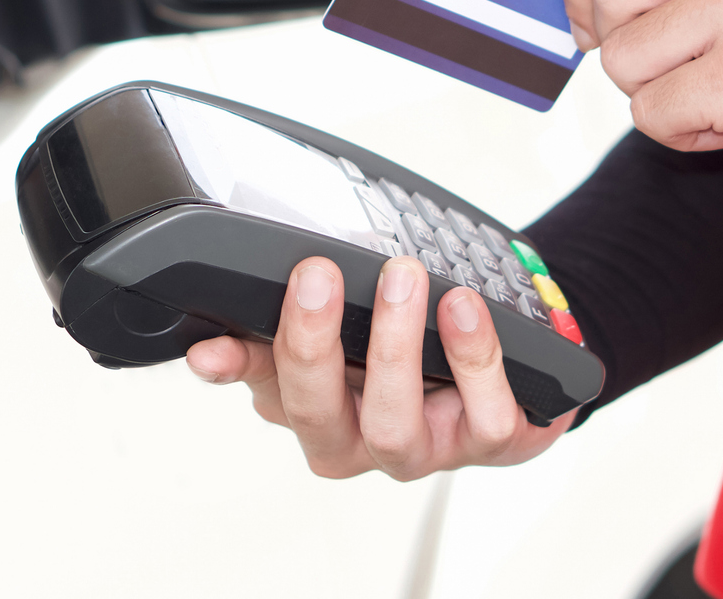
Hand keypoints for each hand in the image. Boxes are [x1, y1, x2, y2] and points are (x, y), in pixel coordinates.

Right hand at [186, 256, 571, 479]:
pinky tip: (464, 308)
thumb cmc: (422, 343)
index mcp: (316, 403)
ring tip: (401, 279)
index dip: (233, 367)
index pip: (262, 383)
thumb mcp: (359, 317)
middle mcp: (359, 439)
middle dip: (310, 343)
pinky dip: (473, 355)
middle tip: (316, 276)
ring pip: (391, 425)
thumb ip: (315, 305)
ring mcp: (424, 447)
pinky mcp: (489, 442)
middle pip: (315, 415)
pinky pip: (483, 413)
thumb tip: (257, 277)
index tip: (210, 347)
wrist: (513, 367)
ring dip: (393, 347)